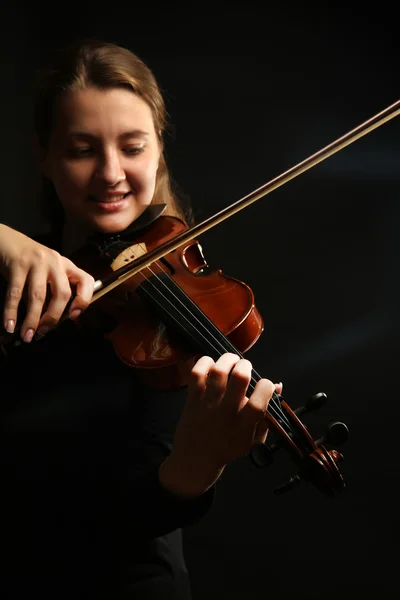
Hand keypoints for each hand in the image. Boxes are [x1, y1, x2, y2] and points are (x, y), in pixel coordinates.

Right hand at [0, 224, 94, 341]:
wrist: (5, 239)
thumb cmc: (29, 261)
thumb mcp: (47, 271)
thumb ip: (51, 290)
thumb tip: (50, 321)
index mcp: (66, 265)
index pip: (86, 281)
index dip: (84, 300)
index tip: (74, 316)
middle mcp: (55, 262)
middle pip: (62, 293)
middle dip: (53, 317)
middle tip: (43, 332)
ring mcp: (37, 262)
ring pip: (38, 296)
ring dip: (32, 319)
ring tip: (27, 335)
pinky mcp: (18, 264)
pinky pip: (15, 293)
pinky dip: (11, 311)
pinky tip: (9, 324)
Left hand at [159, 353, 281, 496]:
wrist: (195, 459)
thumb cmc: (228, 447)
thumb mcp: (253, 438)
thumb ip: (267, 414)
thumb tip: (277, 385)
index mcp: (244, 426)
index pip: (259, 402)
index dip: (266, 387)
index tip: (265, 384)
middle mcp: (226, 413)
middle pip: (239, 379)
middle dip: (245, 366)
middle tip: (245, 368)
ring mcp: (208, 404)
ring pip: (218, 371)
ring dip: (227, 359)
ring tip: (231, 361)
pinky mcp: (192, 399)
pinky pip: (196, 373)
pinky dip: (204, 362)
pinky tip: (211, 364)